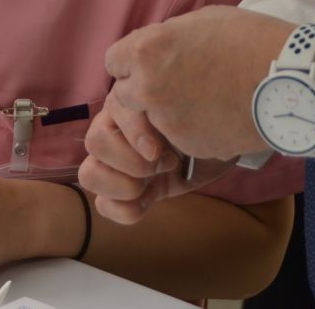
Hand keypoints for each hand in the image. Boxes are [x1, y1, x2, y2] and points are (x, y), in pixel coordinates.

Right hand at [78, 95, 231, 222]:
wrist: (225, 139)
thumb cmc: (206, 116)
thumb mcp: (187, 106)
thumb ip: (163, 110)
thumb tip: (151, 144)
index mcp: (123, 104)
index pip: (107, 117)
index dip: (132, 137)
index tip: (160, 149)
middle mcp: (114, 131)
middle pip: (94, 145)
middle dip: (131, 160)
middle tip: (164, 161)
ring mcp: (118, 163)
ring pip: (89, 175)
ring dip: (124, 184)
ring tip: (155, 180)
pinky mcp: (129, 192)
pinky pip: (104, 205)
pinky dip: (125, 209)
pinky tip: (150, 199)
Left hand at [104, 6, 294, 161]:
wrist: (290, 80)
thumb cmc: (250, 39)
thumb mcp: (201, 20)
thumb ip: (167, 37)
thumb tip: (155, 49)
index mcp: (147, 50)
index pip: (113, 61)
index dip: (132, 61)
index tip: (148, 63)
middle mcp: (148, 88)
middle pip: (124, 95)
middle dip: (142, 91)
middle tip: (174, 84)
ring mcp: (167, 122)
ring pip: (150, 121)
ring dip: (166, 113)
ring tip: (201, 99)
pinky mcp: (188, 146)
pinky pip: (178, 139)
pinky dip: (190, 131)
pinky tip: (216, 116)